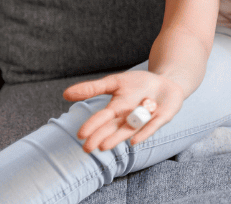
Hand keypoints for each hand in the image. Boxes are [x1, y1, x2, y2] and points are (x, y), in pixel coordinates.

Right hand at [63, 70, 185, 151]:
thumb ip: (93, 88)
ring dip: (117, 138)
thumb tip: (65, 94)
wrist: (165, 82)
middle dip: (101, 137)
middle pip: (113, 128)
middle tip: (88, 148)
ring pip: (129, 130)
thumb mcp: (115, 82)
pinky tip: (134, 141)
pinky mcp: (161, 119)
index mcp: (116, 109)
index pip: (102, 118)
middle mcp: (128, 118)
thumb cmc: (138, 84)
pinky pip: (152, 126)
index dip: (93, 125)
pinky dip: (144, 133)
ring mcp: (145, 119)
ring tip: (103, 146)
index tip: (81, 134)